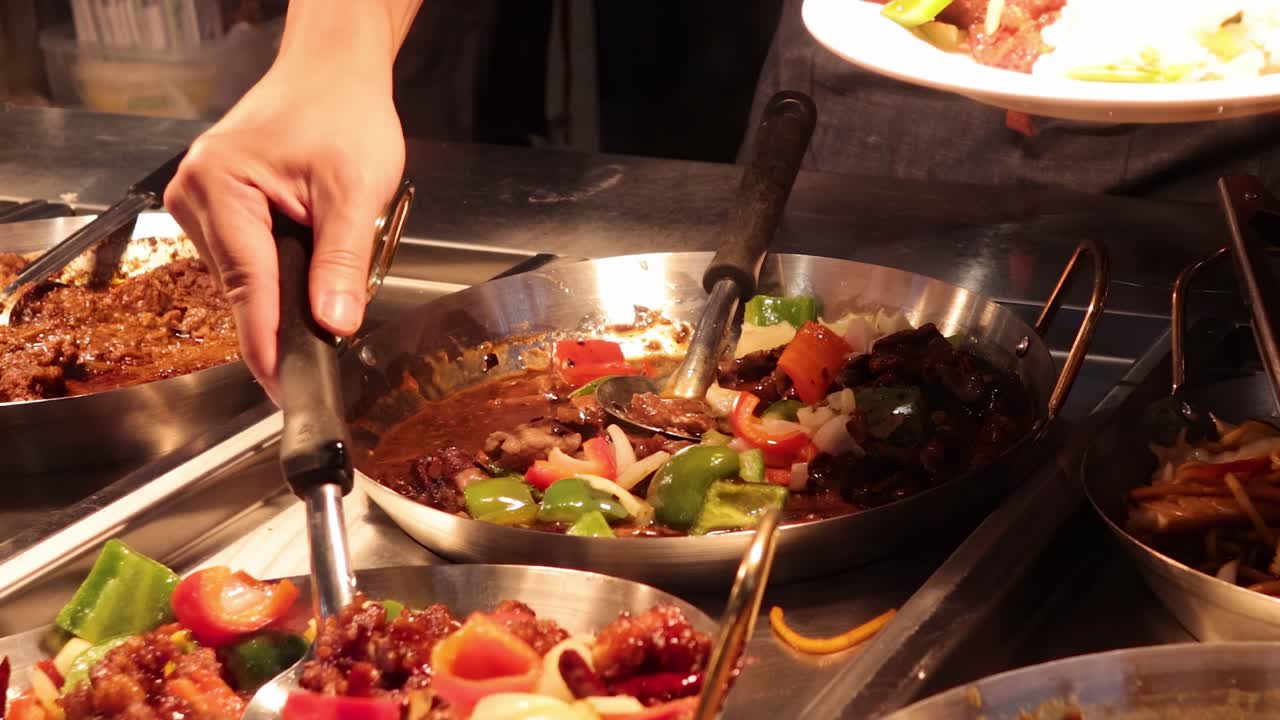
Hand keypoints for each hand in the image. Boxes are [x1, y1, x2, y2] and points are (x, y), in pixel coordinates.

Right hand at [165, 55, 404, 400]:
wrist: (332, 74)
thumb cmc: (343, 114)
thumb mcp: (356, 192)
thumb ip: (342, 262)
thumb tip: (334, 324)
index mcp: (221, 186)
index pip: (246, 285)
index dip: (268, 342)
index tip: (281, 387)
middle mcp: (195, 194)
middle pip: (241, 286)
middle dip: (284, 313)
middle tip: (331, 333)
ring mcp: (199, 201)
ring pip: (242, 278)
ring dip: (282, 288)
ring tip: (325, 266)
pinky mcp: (214, 207)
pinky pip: (244, 259)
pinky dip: (275, 270)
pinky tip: (303, 258)